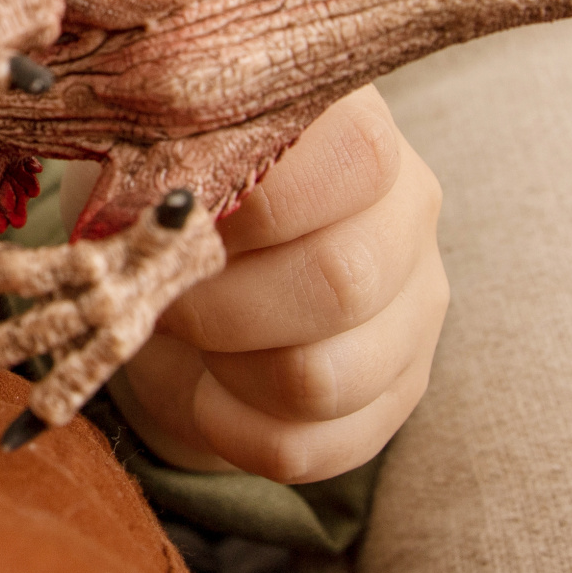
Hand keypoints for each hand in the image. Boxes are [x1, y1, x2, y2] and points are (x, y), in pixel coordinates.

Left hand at [107, 85, 447, 484]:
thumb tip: (161, 205)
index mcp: (353, 127)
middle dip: (220, 304)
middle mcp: (405, 211)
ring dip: (225, 368)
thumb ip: (166, 158)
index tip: (181, 218)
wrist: (183, 285)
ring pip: (324, 376)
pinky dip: (231, 426)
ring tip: (190, 336)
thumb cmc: (169, 201)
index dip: (258, 202)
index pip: (356, 155)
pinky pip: (309, 444)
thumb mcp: (157, 158)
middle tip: (165, 294)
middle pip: (341, 281)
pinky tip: (209, 390)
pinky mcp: (396, 393)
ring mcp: (415, 307)